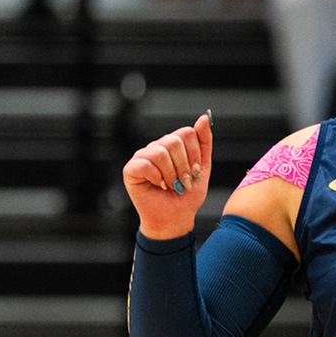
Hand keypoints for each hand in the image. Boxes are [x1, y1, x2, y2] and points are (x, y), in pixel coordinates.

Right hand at [122, 113, 213, 239]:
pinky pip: (145, 164)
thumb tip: (204, 117)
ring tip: (172, 186)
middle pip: (174, 141)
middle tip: (184, 183)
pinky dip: (157, 178)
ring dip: (171, 174)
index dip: (194, 154)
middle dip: (184, 166)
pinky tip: (159, 186)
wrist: (174, 219)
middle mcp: (157, 147)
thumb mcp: (203, 168)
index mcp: (173, 144)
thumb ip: (204, 142)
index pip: (187, 133)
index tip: (195, 172)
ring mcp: (143, 156)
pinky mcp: (131, 169)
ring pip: (160, 152)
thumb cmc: (186, 196)